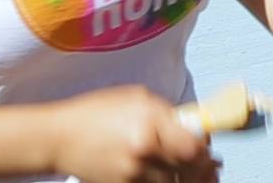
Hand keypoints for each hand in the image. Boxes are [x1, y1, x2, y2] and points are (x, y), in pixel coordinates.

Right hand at [46, 85, 218, 182]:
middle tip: (213, 169)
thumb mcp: (139, 99)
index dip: (207, 153)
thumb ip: (169, 114)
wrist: (59, 138)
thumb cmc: (98, 112)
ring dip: (186, 180)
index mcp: (150, 126)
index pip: (194, 148)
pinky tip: (169, 178)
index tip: (211, 152)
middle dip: (204, 171)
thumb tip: (197, 127)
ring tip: (195, 176)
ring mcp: (131, 174)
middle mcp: (143, 152)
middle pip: (189, 171)